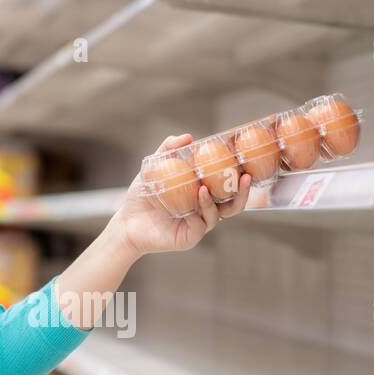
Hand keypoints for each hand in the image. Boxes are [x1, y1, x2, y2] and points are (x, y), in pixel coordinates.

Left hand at [112, 133, 252, 256]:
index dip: (240, 176)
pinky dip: (199, 214)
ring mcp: (198, 225)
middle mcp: (205, 210)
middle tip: (246, 176)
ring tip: (205, 188)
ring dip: (214, 201)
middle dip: (243, 192)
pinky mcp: (189, 238)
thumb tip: (188, 137)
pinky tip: (194, 202)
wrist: (127, 222)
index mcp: (203, 194)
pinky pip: (200, 227)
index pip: (228, 186)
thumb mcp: (154, 168)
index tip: (247, 162)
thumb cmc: (143, 196)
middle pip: (233, 204)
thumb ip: (168, 151)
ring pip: (218, 215)